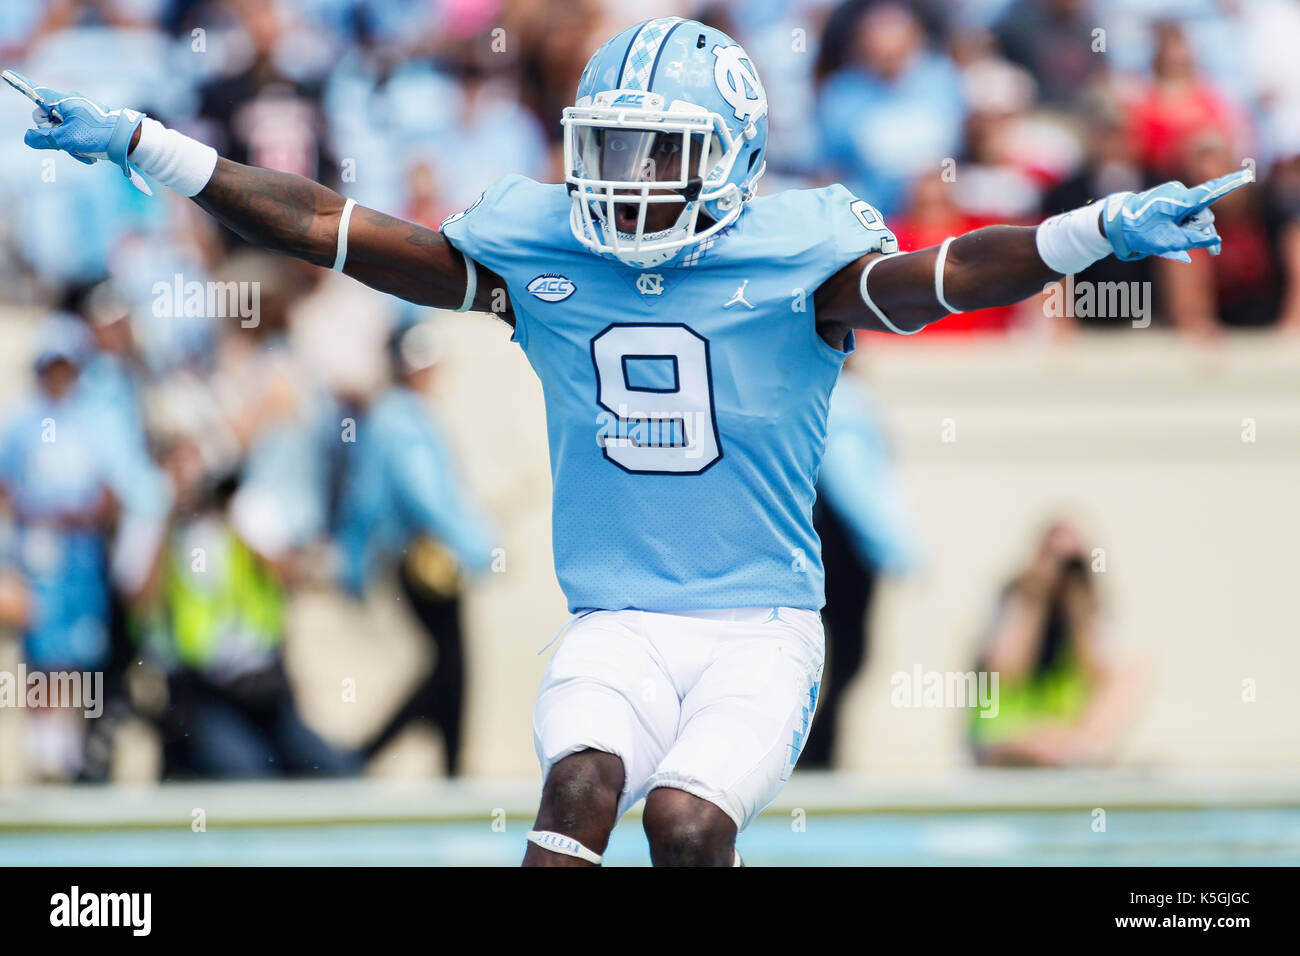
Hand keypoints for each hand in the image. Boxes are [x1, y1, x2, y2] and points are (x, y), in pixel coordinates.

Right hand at [2, 68, 150, 193]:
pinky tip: (91, 154)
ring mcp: (81, 113)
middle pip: (48, 118)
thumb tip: (29, 138)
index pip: (36, 92)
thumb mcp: (66, 139)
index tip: (6, 74)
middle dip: (53, 134)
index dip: (20, 85)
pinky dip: (80, 146)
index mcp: (62, 101)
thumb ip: (43, 138)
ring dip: (69, 145)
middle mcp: (71, 103)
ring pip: (63, 130)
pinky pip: (76, 135)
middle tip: (65, 142)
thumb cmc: (97, 135)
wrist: (129, 140)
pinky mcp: (90, 123)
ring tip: (84, 152)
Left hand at [1102, 169, 1252, 263]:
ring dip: (1186, 229)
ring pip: (1194, 216)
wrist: (1114, 222)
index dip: (1229, 185)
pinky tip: (1166, 232)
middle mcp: (1179, 194)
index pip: (1209, 192)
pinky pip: (1185, 214)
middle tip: (1172, 238)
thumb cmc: (1138, 231)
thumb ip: (1191, 240)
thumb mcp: (1164, 242)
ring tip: (1162, 235)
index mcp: (1179, 200)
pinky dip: (1181, 226)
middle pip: (1203, 214)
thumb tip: (1214, 239)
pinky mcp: (1171, 200)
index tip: (1246, 176)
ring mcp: (1175, 195)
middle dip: (1196, 229)